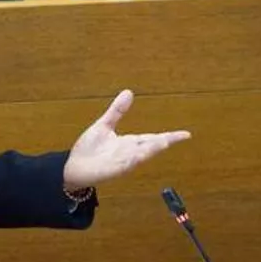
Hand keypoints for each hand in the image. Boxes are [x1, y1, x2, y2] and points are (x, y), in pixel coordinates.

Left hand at [63, 89, 190, 188]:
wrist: (74, 166)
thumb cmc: (90, 149)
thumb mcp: (104, 125)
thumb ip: (117, 111)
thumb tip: (128, 92)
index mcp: (129, 143)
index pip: (152, 138)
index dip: (169, 136)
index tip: (186, 134)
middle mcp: (129, 153)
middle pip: (150, 146)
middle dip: (164, 141)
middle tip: (180, 136)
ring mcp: (122, 162)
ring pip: (140, 155)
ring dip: (151, 150)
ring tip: (164, 142)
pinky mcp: (112, 169)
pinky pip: (125, 165)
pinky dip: (132, 160)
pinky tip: (139, 156)